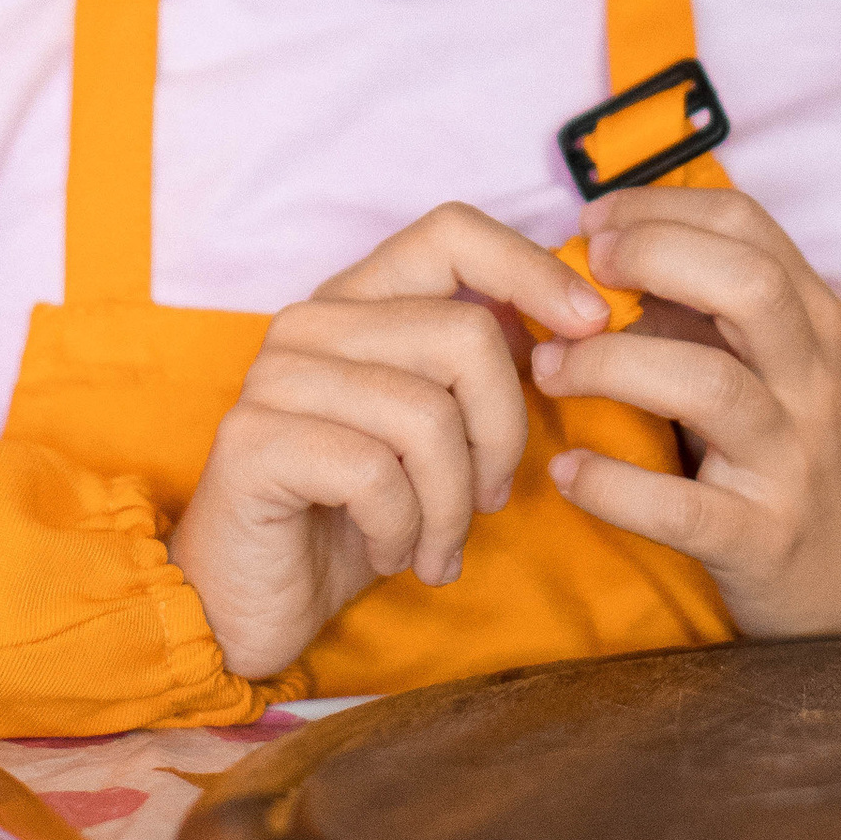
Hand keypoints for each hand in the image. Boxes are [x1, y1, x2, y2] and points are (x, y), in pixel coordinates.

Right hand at [170, 204, 610, 681]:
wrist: (249, 607)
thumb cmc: (354, 520)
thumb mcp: (434, 436)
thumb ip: (479, 372)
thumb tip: (578, 324)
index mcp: (357, 302)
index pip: (451, 232)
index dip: (531, 269)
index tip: (592, 326)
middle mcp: (310, 321)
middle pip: (466, 336)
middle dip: (502, 436)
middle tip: (487, 503)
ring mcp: (275, 376)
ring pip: (428, 415)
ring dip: (453, 506)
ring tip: (435, 545)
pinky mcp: (252, 440)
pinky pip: (376, 475)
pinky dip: (403, 531)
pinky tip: (388, 555)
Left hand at [533, 185, 840, 634]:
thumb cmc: (797, 456)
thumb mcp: (777, 369)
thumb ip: (706, 312)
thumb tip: (601, 258)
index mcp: (813, 324)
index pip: (748, 226)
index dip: (661, 208)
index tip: (595, 221)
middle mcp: (813, 382)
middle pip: (749, 286)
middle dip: (654, 258)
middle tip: (579, 275)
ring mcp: (793, 462)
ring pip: (711, 387)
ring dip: (612, 366)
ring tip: (549, 370)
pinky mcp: (763, 539)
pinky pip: (683, 507)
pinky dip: (614, 486)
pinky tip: (568, 471)